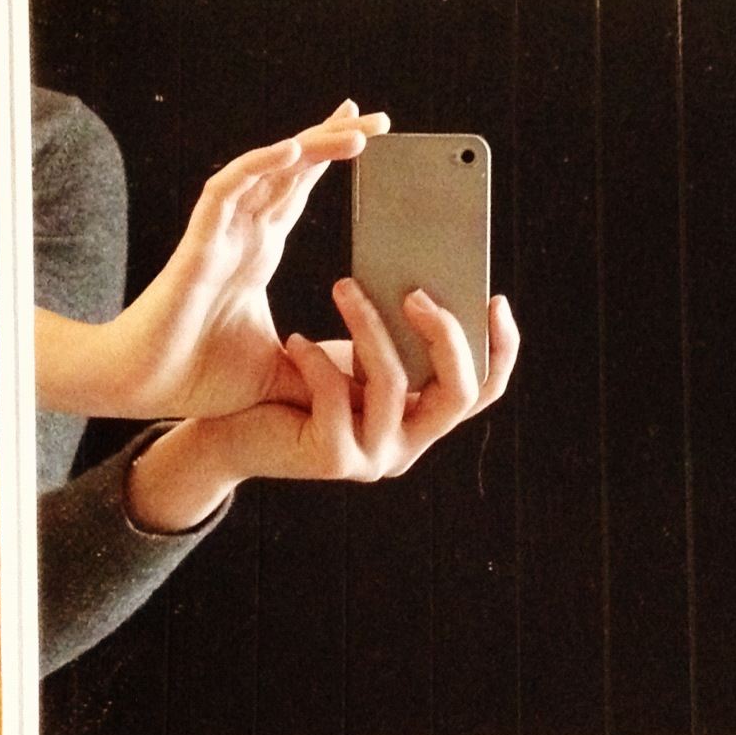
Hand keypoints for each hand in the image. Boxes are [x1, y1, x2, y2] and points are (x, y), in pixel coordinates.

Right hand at [35, 101, 387, 420]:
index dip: (329, 158)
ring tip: (355, 131)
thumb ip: (324, 369)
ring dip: (310, 147)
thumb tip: (374, 384)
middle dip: (333, 139)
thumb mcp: (284, 371)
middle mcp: (242, 234)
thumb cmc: (199, 377)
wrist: (140, 390)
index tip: (369, 133)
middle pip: (292, 171)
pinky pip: (227, 192)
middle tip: (381, 119)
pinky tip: (292, 150)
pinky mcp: (198, 246)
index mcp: (259, 252)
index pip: (299, 191)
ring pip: (267, 172)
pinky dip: (257, 167)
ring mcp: (220, 235)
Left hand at [123, 286, 520, 530]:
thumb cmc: (299, 381)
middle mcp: (412, 444)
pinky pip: (338, 399)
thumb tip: (421, 274)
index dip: (500, 348)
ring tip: (344, 288)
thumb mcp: (356, 354)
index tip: (492, 298)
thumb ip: (396, 335)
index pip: (484, 388)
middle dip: (445, 336)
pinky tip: (296, 341)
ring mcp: (376, 457)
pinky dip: (316, 362)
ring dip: (369, 328)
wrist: (234, 430)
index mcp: (424, 416)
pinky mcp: (335, 460)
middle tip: (415, 292)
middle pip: (460, 392)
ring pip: (394, 386)